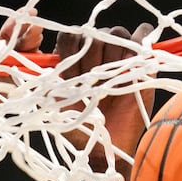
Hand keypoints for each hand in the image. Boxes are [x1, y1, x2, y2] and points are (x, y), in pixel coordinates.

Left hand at [53, 25, 155, 172]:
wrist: (107, 146)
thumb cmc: (81, 129)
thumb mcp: (59, 107)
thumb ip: (52, 87)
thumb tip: (39, 70)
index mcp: (75, 64)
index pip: (70, 37)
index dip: (71, 48)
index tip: (75, 71)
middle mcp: (96, 57)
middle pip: (95, 35)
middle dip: (94, 55)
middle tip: (97, 82)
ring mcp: (119, 59)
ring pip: (117, 34)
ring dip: (115, 52)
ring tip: (114, 78)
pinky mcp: (142, 64)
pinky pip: (142, 36)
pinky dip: (141, 39)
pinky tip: (134, 58)